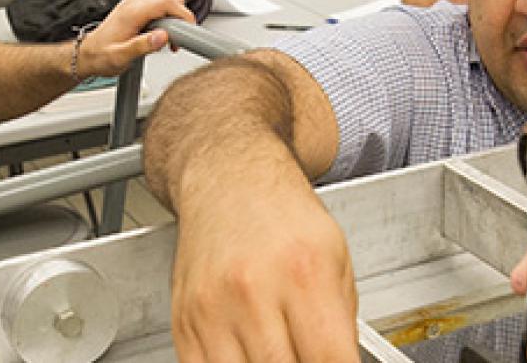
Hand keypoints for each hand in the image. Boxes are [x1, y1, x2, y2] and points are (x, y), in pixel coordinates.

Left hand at [77, 0, 197, 77]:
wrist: (86, 55)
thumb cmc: (100, 56)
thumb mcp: (121, 57)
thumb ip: (142, 46)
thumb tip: (162, 37)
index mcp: (132, 12)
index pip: (167, 3)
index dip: (183, 15)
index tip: (189, 30)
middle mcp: (133, 4)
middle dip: (179, 17)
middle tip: (178, 39)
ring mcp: (133, 4)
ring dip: (172, 15)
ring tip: (169, 37)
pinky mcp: (134, 8)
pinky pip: (156, 4)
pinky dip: (164, 16)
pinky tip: (159, 33)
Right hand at [171, 192, 359, 361]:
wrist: (228, 182)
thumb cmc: (283, 217)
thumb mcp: (337, 259)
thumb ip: (342, 322)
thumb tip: (340, 362)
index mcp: (303, 274)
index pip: (329, 360)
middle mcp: (253, 291)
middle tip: (305, 355)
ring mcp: (213, 309)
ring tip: (280, 352)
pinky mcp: (184, 322)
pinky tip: (249, 354)